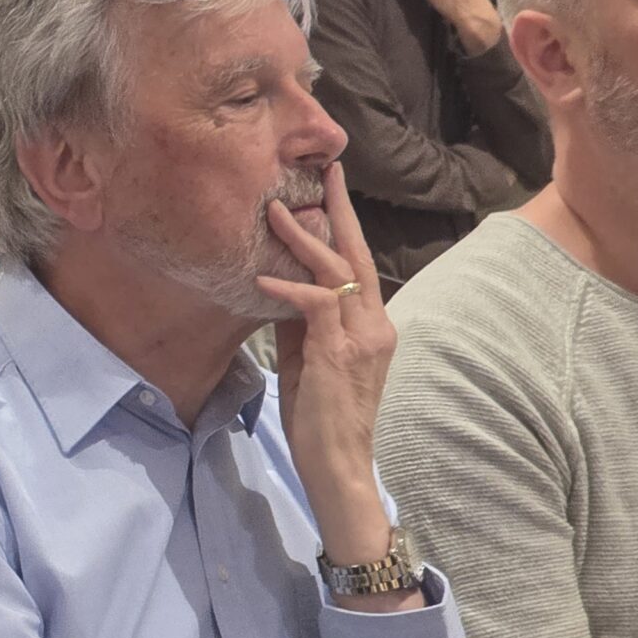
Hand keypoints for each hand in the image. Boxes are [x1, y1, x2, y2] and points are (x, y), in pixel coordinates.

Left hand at [256, 163, 403, 589]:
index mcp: (372, 324)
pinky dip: (288, 286)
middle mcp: (376, 324)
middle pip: (358, 255)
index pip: (358, 264)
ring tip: (274, 209)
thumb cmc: (322, 417)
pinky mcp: (341, 355)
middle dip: (339, 211)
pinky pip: (315, 306)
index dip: (343, 226)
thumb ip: (303, 322)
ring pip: (338, 272)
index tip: (327, 189)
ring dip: (304, 238)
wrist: (340, 466)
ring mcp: (363, 339)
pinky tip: (261, 273)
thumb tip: (280, 283)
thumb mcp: (310, 358)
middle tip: (324, 171)